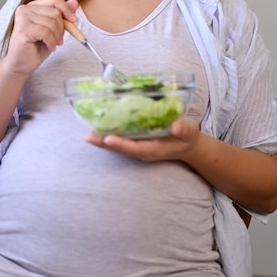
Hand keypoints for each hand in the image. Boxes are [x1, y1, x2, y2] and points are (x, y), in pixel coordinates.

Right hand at [2, 0, 78, 76]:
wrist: (22, 64)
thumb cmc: (36, 47)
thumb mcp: (53, 29)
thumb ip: (62, 15)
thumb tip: (75, 2)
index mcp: (33, 6)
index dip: (67, 9)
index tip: (73, 20)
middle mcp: (25, 9)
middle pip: (56, 12)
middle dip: (61, 29)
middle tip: (58, 40)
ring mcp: (22, 18)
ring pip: (52, 23)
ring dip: (56, 37)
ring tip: (52, 44)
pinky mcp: (23, 29)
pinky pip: (46, 33)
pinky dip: (51, 42)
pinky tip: (48, 47)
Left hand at [85, 117, 200, 162]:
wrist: (186, 144)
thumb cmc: (187, 137)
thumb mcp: (188, 131)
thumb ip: (183, 129)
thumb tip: (175, 126)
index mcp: (154, 149)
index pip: (135, 148)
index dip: (121, 144)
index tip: (108, 139)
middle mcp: (142, 151)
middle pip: (120, 149)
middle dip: (104, 144)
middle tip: (88, 137)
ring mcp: (138, 148)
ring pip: (117, 146)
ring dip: (102, 140)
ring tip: (87, 134)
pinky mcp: (135, 142)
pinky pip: (120, 140)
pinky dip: (108, 134)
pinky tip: (98, 126)